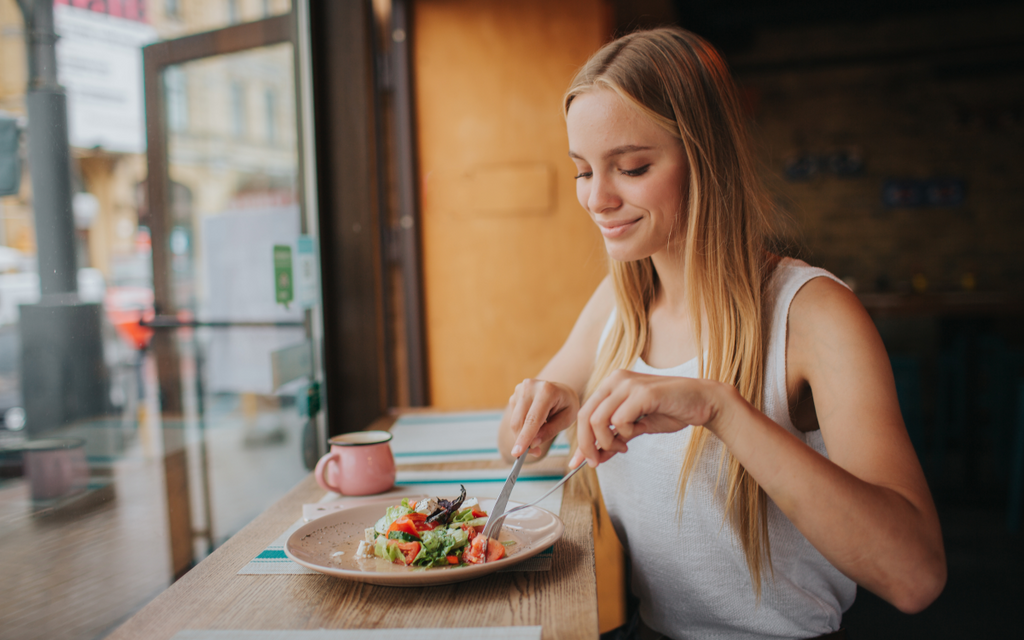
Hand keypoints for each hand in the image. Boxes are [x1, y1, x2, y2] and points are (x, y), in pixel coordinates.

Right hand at [506, 379, 579, 457]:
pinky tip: (534, 424)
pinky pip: (514, 418)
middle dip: (523, 441)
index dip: (524, 438)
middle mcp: (530, 387)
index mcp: (546, 391)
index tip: (517, 453)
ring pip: (514, 421)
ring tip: (539, 436)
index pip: (532, 419)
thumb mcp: (566, 419)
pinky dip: (522, 427)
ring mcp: (520, 390)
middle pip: (519, 421)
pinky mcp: (514, 395)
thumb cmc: (567, 405)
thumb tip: (532, 443)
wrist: (561, 390)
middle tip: (535, 452)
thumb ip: (550, 431)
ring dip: (523, 435)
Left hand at [570, 369, 722, 466]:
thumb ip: (614, 438)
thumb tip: (594, 457)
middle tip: (596, 462)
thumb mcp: (636, 428)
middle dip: (587, 445)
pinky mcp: (642, 393)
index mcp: (611, 384)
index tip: (577, 463)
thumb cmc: (670, 412)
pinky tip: (637, 433)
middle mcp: (616, 379)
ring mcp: (628, 384)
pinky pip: (619, 420)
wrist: (703, 401)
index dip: (580, 440)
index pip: (585, 413)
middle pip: (585, 416)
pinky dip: (624, 433)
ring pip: (598, 419)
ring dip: (607, 442)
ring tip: (623, 447)